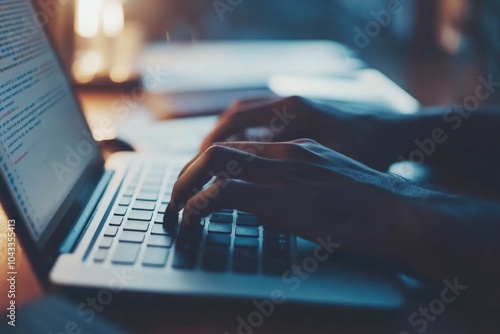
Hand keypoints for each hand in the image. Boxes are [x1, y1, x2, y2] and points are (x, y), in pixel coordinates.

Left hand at [167, 139, 416, 262]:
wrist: (400, 211)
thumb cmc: (374, 203)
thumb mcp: (334, 181)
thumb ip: (304, 182)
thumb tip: (282, 199)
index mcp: (297, 147)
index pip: (240, 145)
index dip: (211, 162)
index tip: (199, 181)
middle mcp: (284, 151)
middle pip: (219, 147)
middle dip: (189, 170)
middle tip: (177, 194)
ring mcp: (280, 171)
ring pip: (214, 163)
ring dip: (186, 184)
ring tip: (175, 208)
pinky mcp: (278, 197)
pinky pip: (222, 193)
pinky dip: (198, 205)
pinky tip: (190, 221)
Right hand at [200, 96, 401, 169]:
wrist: (399, 132)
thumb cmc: (372, 146)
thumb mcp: (331, 165)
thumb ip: (289, 174)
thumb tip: (249, 187)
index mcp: (294, 109)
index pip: (237, 121)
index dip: (211, 145)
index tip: (196, 166)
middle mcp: (291, 104)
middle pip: (236, 118)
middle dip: (212, 144)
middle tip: (197, 170)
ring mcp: (296, 111)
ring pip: (248, 121)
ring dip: (228, 143)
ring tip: (213, 169)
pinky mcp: (302, 122)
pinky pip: (265, 129)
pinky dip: (248, 144)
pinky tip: (246, 165)